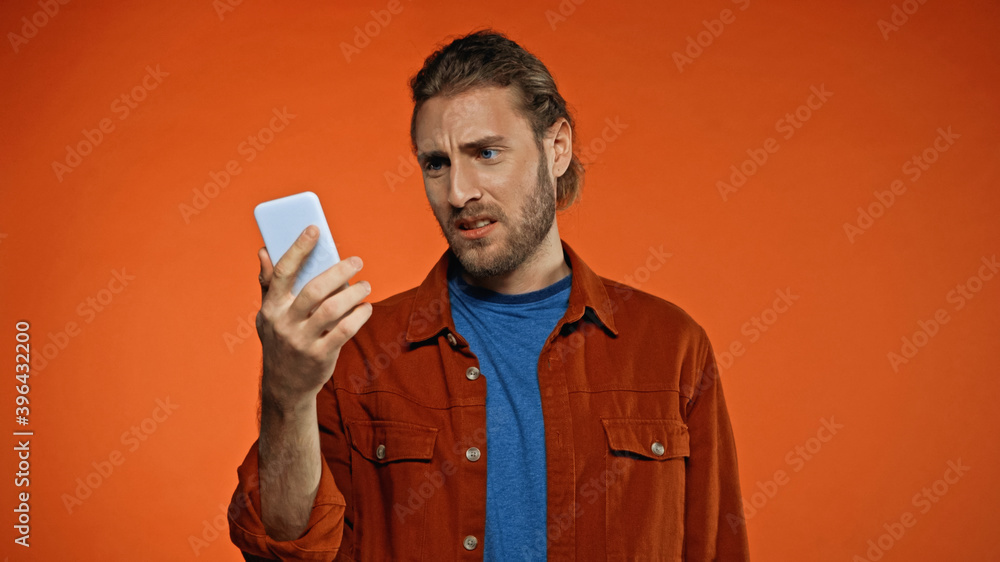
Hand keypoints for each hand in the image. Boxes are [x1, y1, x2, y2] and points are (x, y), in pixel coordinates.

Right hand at [256, 225, 372, 407]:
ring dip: (354, 293)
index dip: (298, 248)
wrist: (285, 387)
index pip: (283, 273)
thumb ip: (268, 284)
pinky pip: (345, 330)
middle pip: (315, 290)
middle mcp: (284, 324)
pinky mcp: (320, 356)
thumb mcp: (268, 315)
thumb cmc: (280, 342)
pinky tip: (366, 308)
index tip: (315, 229)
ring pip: (333, 309)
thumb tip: (264, 250)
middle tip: (357, 262)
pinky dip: (360, 315)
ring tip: (365, 285)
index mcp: (271, 308)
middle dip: (339, 271)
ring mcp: (302, 341)